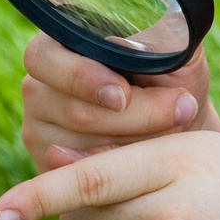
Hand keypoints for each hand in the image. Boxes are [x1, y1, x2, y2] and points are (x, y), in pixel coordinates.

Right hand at [19, 33, 219, 170]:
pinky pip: (81, 179)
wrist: (180, 131)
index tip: (123, 97)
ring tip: (175, 135)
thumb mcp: (174, 52)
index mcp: (59, 47)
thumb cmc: (175, 83)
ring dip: (135, 146)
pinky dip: (121, 174)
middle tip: (177, 115)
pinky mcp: (51, 169)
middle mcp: (39, 87)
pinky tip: (150, 163)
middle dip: (132, 119)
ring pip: (80, 149)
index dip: (81, 78)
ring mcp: (39, 130)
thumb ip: (156, 41)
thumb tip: (136, 48)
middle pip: (71, 110)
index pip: (43, 57)